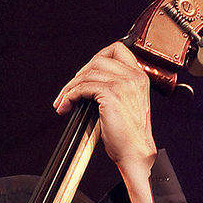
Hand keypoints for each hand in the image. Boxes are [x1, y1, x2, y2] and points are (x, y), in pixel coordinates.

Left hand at [53, 43, 161, 202]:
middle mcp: (133, 76)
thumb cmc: (129, 135)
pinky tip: (66, 106)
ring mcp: (123, 84)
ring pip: (87, 73)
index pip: (118, 49)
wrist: (136, 153)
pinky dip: (70, 95)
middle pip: (98, 59)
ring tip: (63, 102)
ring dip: (69, 88)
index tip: (84, 72)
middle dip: (79, 74)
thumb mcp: (126, 103)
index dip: (97, 56)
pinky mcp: (112, 94)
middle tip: (69, 91)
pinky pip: (83, 87)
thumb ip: (114, 88)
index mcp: (139, 76)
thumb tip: (87, 82)